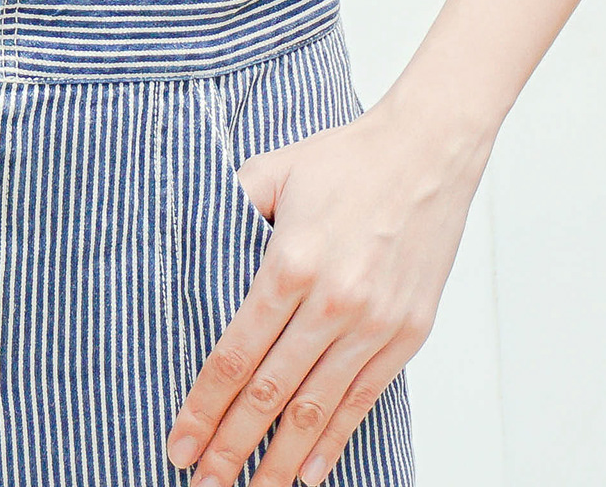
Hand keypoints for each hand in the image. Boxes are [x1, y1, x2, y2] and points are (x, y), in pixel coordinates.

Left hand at [162, 95, 485, 486]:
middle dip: (229, 448)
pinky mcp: (407, 333)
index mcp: (289, 264)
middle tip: (199, 484)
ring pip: (316, 410)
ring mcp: (373, 323)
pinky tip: (308, 473)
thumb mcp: (271, 171)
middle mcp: (331, 302)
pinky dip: (334, 442)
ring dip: (279, 460)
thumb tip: (189, 244)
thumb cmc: (346, 158)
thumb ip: (228, 210)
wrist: (428, 151)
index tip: (178, 443)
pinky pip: (363, 401)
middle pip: (269, 394)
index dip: (202, 408)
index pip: (234, 357)